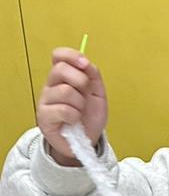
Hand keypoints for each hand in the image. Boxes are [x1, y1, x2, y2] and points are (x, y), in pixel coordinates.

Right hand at [36, 48, 107, 165]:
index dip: (71, 55)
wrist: (87, 140)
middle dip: (81, 81)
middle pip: (60, 69)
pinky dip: (74, 116)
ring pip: (64, 90)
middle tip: (85, 95)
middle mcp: (52, 86)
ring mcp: (45, 101)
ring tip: (79, 111)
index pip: (58, 56)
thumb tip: (87, 63)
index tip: (84, 63)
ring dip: (80, 103)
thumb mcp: (98, 94)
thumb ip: (93, 76)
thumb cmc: (90, 116)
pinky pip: (62, 109)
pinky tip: (73, 120)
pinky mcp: (44, 117)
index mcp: (64, 77)